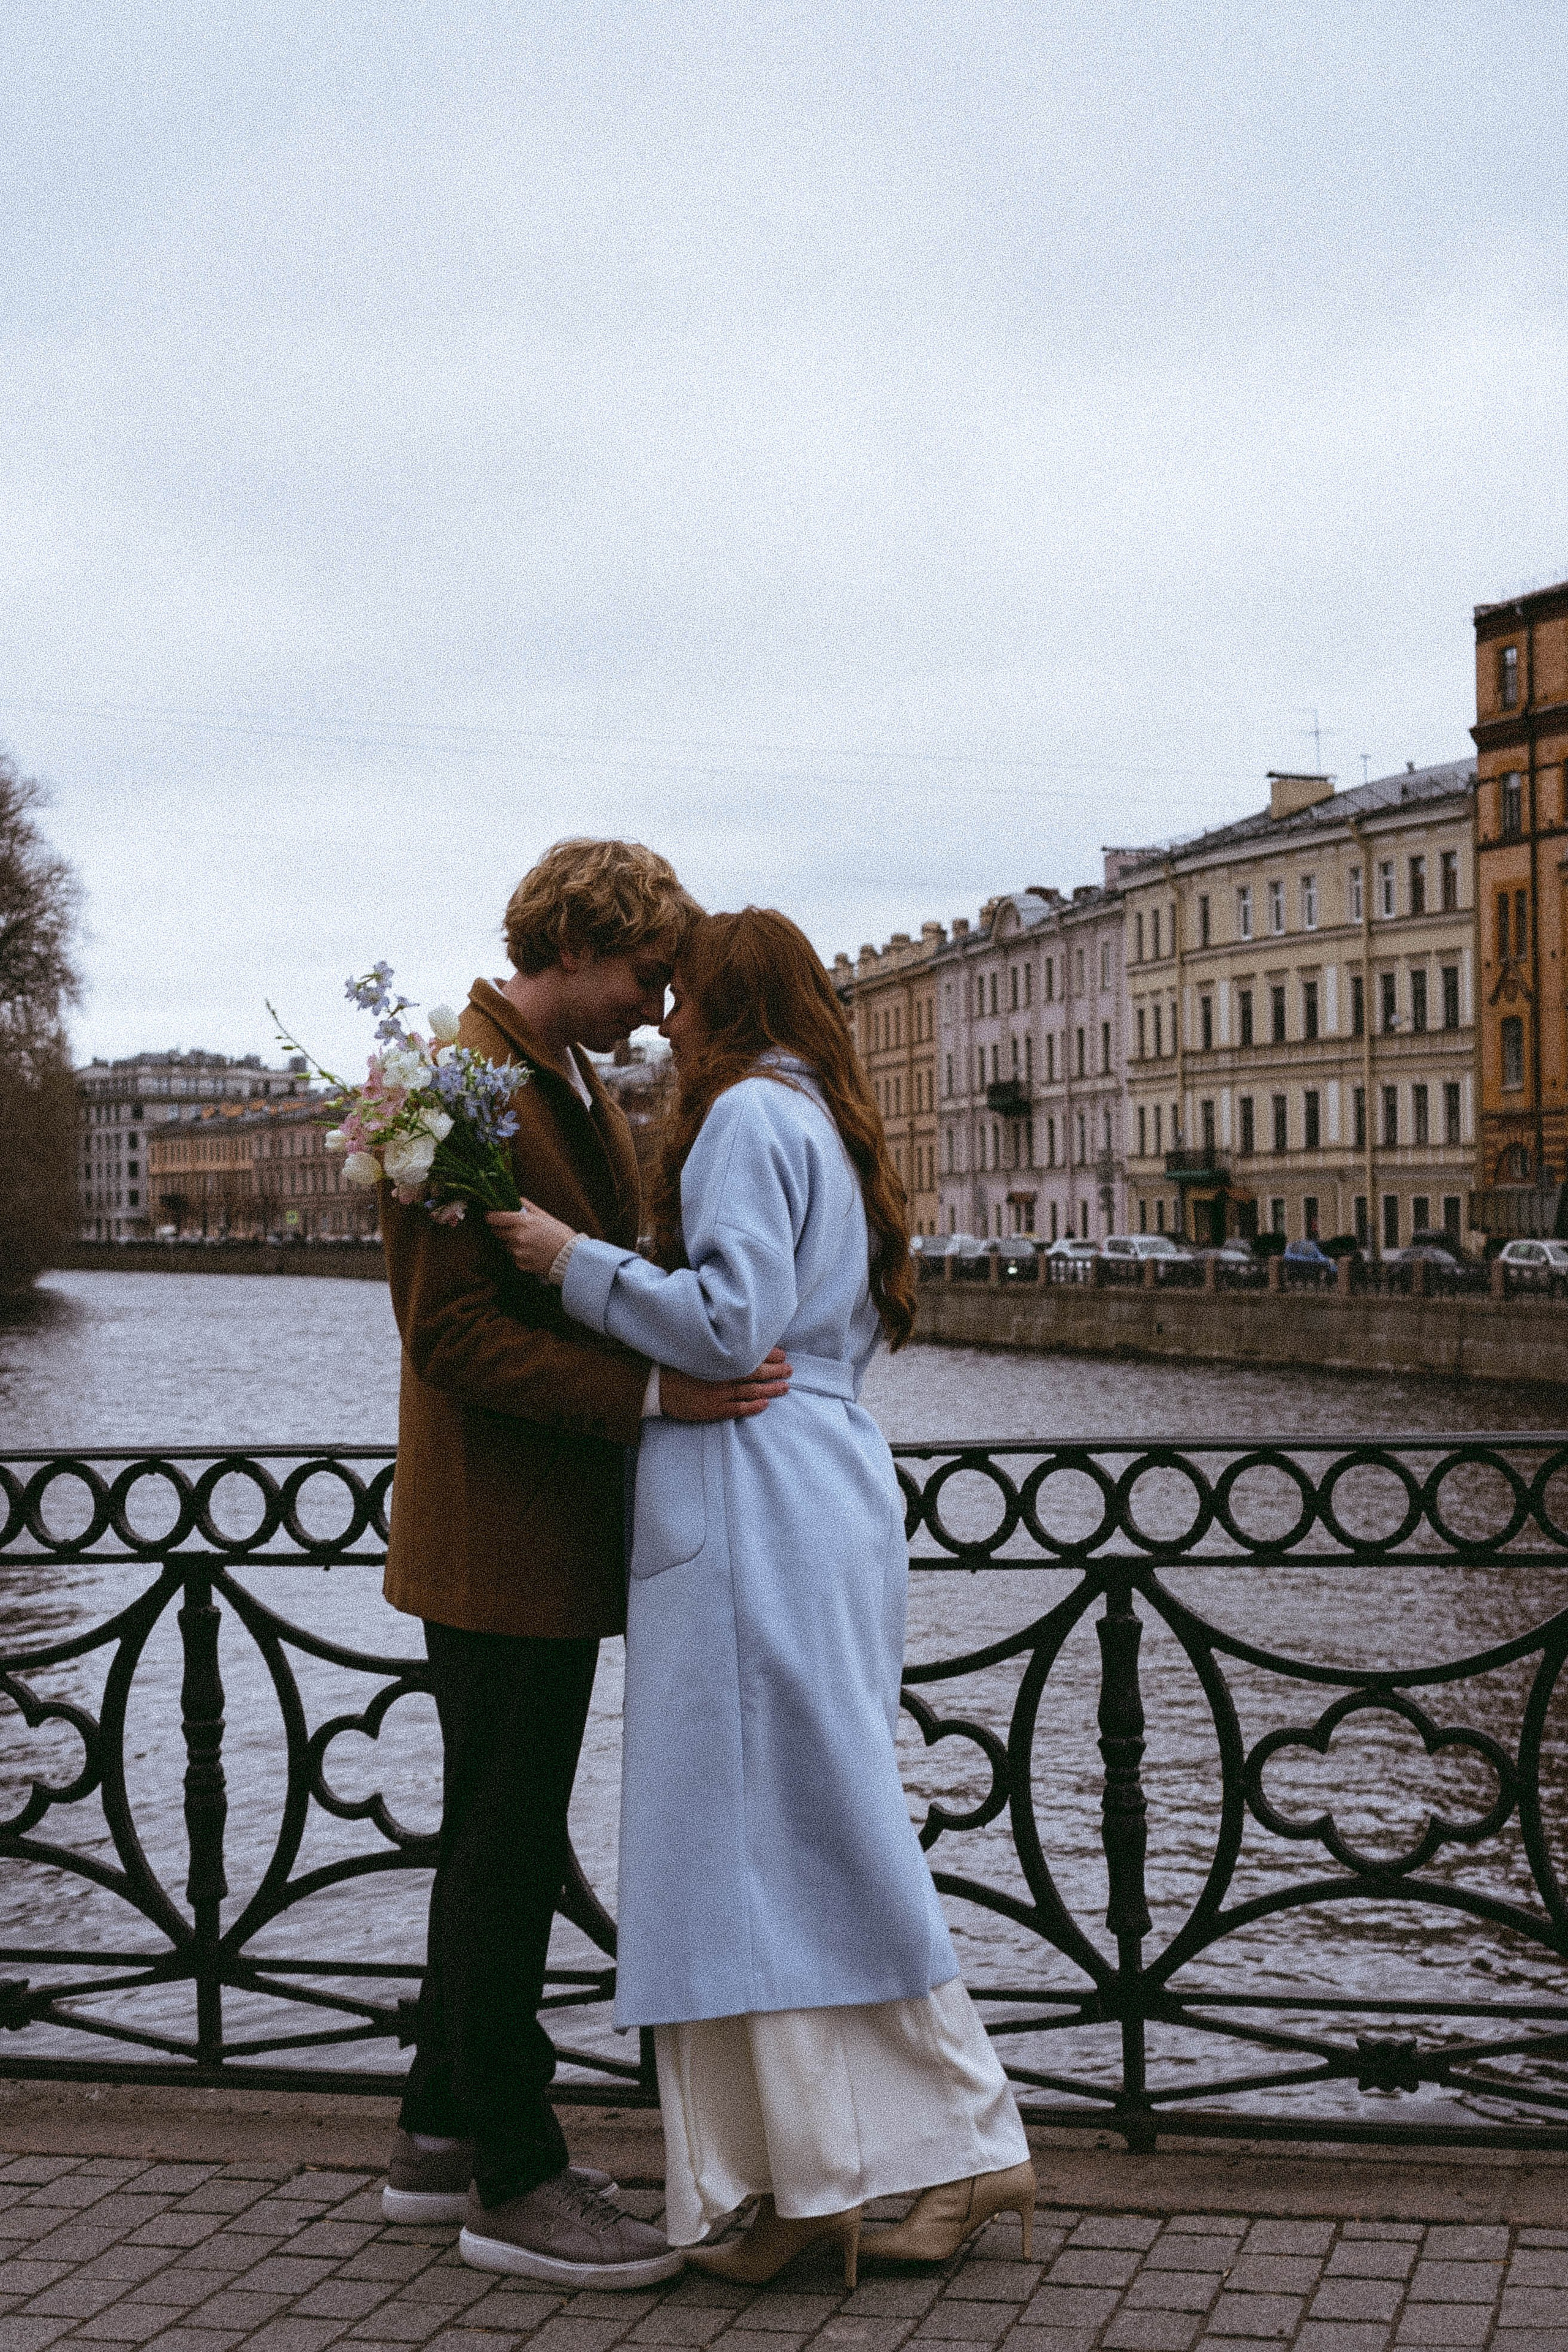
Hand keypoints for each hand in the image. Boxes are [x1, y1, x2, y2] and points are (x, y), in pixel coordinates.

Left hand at [486, 1200, 576, 1276]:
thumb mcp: (545, 1217)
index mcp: (522, 1222)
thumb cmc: (560, 1234)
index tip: (489, 1217)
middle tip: (516, 1231)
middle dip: (503, 1231)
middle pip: (497, 1233)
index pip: (495, 1218)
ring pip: (506, 1246)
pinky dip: (520, 1255)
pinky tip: (533, 1253)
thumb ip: (529, 1208)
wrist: (571, 1257)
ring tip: (530, 1243)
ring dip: (513, 1244)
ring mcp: (518, 1252)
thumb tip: (518, 1200)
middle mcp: (517, 1237)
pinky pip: (514, 1258)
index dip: (491, 1217)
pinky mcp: (520, 1264)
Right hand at [661, 1349, 791, 1422]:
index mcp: (720, 1358)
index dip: (769, 1355)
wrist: (654, 1384)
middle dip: (775, 1371)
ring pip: (751, 1392)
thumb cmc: (673, 1363)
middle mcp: (722, 1375)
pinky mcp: (713, 1410)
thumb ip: (715, 1344)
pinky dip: (753, 1407)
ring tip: (784, 1387)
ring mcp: (719, 1394)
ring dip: (770, 1389)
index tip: (782, 1354)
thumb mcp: (695, 1346)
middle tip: (789, 1370)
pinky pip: (737, 1409)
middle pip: (756, 1373)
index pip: (751, 1355)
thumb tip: (734, 1336)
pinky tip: (764, 1404)